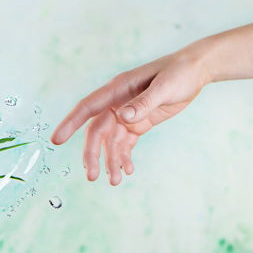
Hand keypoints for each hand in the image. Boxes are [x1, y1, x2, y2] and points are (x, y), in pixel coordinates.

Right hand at [51, 43, 212, 184]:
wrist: (196, 71)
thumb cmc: (179, 72)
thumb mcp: (164, 87)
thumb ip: (144, 102)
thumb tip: (123, 117)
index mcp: (118, 89)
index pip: (88, 108)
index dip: (71, 123)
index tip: (56, 140)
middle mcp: (118, 102)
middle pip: (97, 132)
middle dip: (93, 154)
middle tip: (92, 176)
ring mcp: (128, 114)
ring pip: (111, 142)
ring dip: (110, 161)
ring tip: (115, 181)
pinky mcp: (139, 123)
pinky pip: (126, 143)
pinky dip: (125, 157)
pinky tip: (127, 171)